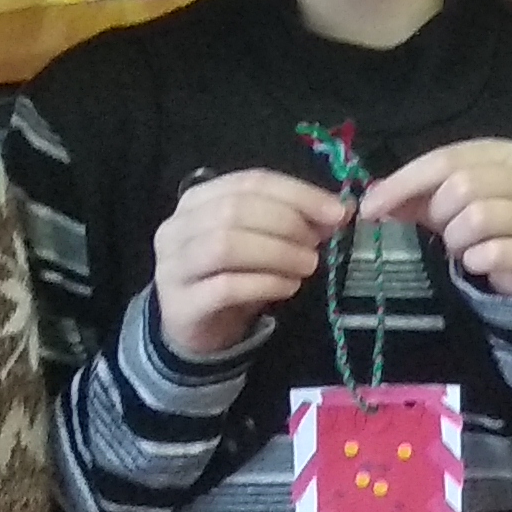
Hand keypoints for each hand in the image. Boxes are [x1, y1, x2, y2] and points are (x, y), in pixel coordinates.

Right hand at [153, 170, 352, 361]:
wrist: (194, 329)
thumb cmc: (230, 275)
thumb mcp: (260, 241)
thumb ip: (293, 222)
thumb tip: (339, 211)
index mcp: (197, 199)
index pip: (250, 182)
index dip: (298, 193)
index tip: (337, 212)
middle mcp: (176, 228)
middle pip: (235, 209)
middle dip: (287, 223)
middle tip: (317, 244)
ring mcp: (173, 267)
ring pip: (226, 246)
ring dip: (277, 253)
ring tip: (307, 265)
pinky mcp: (180, 306)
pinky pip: (224, 287)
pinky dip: (264, 283)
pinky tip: (288, 287)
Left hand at [365, 139, 511, 297]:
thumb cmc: (487, 227)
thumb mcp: (447, 205)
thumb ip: (413, 197)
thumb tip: (372, 201)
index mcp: (503, 154)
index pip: (446, 159)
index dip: (403, 182)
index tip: (370, 208)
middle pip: (464, 184)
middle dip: (438, 214)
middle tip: (439, 233)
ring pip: (479, 217)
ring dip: (457, 239)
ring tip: (461, 248)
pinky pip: (497, 252)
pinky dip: (476, 260)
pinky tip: (476, 263)